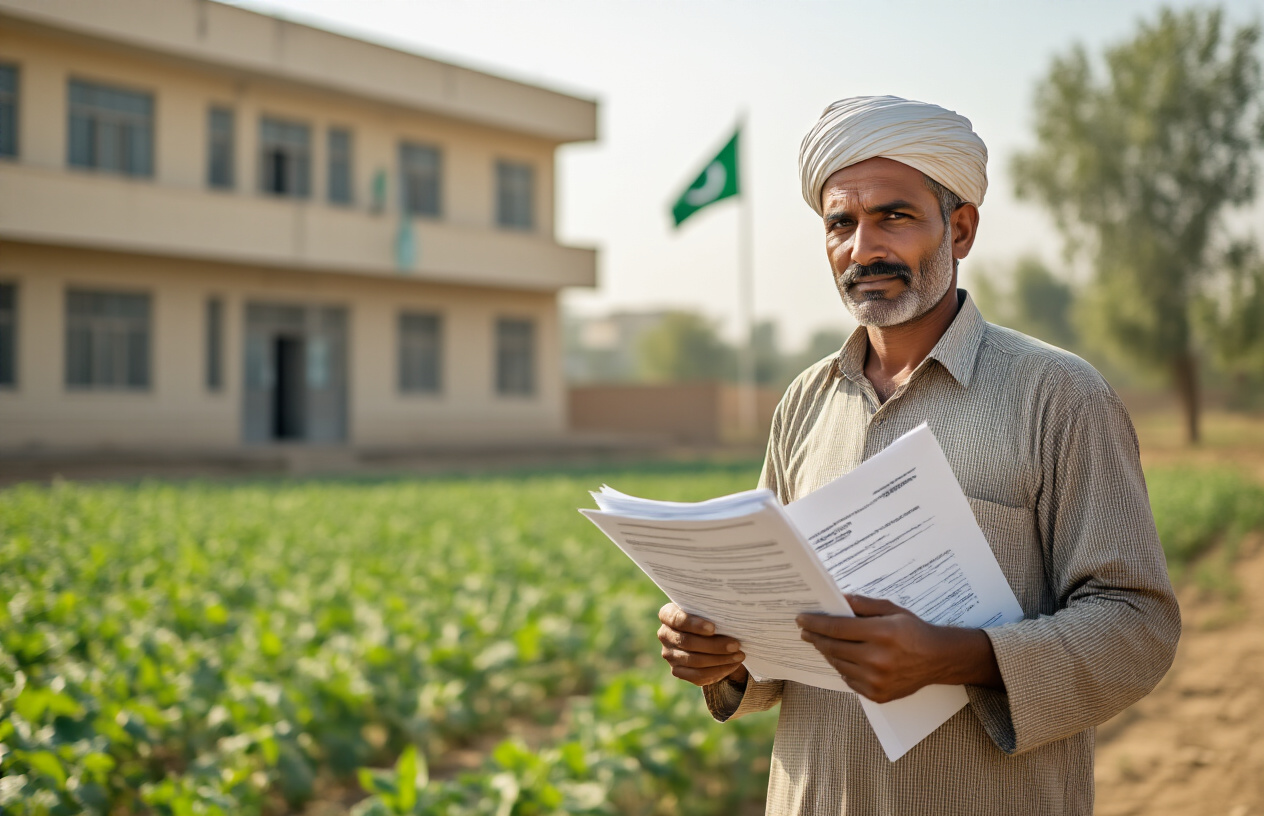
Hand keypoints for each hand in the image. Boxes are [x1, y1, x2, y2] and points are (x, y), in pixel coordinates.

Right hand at [657, 603, 748, 687]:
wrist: (705, 635)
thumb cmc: (708, 617)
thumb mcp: (708, 611)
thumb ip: (712, 613)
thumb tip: (732, 620)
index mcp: (667, 615)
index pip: (677, 619)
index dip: (694, 625)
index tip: (713, 628)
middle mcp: (665, 634)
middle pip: (688, 642)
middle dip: (714, 645)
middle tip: (735, 645)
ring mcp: (669, 655)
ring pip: (695, 661)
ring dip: (720, 659)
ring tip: (739, 655)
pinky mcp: (677, 671)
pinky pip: (698, 675)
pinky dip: (718, 670)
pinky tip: (732, 664)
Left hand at [797, 595, 1001, 702]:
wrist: (937, 659)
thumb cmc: (913, 631)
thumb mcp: (892, 610)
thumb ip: (864, 604)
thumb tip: (840, 599)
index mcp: (881, 633)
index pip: (837, 628)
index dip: (816, 623)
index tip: (802, 619)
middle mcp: (877, 659)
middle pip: (833, 647)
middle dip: (815, 637)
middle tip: (805, 630)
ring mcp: (876, 680)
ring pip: (838, 665)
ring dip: (827, 652)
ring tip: (821, 642)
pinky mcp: (877, 695)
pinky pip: (849, 680)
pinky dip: (842, 668)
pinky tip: (841, 658)